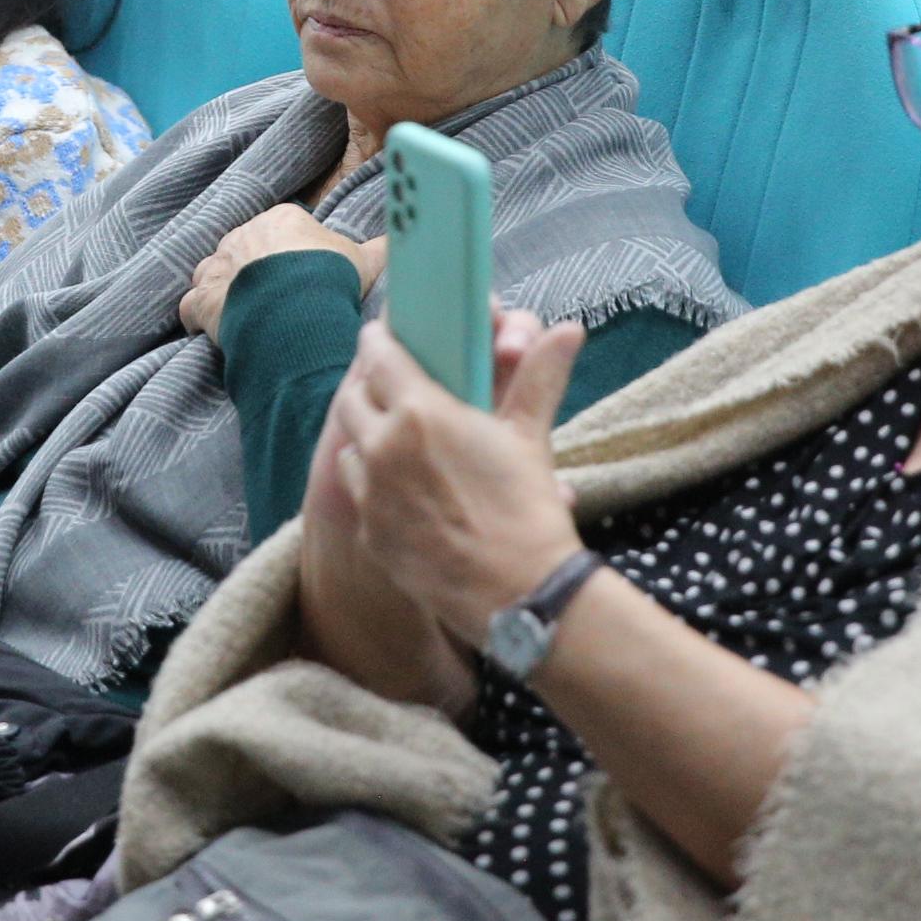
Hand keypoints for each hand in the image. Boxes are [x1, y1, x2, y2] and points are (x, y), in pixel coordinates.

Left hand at [178, 205, 380, 335]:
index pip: (281, 231)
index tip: (301, 276)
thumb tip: (406, 241)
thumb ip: (382, 250)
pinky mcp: (201, 298)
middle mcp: (243, 235)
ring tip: (242, 312)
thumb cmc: (329, 279)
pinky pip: (191, 305)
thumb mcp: (364, 260)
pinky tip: (209, 328)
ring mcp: (218, 267)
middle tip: (275, 300)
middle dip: (254, 270)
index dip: (291, 254)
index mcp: (281, 220)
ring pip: (213, 272)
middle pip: (245, 249)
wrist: (294, 309)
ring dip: (222, 289)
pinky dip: (197, 315)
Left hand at [316, 306, 584, 646]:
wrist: (517, 592)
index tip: (383, 337)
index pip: (378, 355)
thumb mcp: (530, 436)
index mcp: (420, 412)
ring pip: (350, 446)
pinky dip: (373, 482)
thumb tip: (569, 328)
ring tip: (398, 441)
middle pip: (353, 397)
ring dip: (367, 436)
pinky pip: (359, 491)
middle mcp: (383, 446)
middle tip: (392, 388)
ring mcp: (371, 493)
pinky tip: (403, 489)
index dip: (379, 341)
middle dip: (370, 388)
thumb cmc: (527, 509)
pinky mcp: (370, 532)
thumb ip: (538, 376)